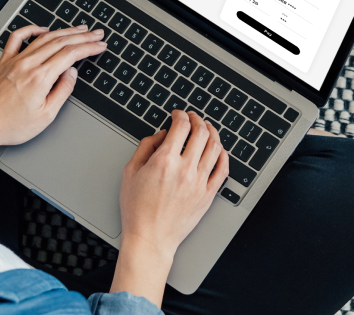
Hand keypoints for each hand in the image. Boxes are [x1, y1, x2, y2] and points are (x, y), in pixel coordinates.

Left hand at [0, 24, 106, 163]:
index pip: (71, 54)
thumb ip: (62, 91)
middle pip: (61, 42)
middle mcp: (28, 64)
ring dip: (65, 31)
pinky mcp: (4, 61)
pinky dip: (32, 29)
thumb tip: (71, 74)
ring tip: (79, 29)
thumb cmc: (8, 124)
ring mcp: (15, 60)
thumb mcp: (44, 116)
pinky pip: (18, 37)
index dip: (89, 47)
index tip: (99, 45)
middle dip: (82, 36)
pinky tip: (43, 29)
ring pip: (44, 38)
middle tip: (96, 33)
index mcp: (40, 78)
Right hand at [110, 111, 228, 304]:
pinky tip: (220, 150)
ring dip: (212, 132)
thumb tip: (161, 135)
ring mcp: (199, 182)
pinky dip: (223, 155)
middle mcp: (185, 169)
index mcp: (165, 161)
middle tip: (193, 118)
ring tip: (208, 128)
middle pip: (201, 132)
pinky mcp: (208, 195)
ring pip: (215, 147)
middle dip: (197, 119)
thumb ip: (145, 147)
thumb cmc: (137, 210)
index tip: (177, 114)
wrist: (150, 239)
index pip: (181, 126)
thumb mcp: (130, 173)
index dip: (180, 115)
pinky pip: (223, 169)